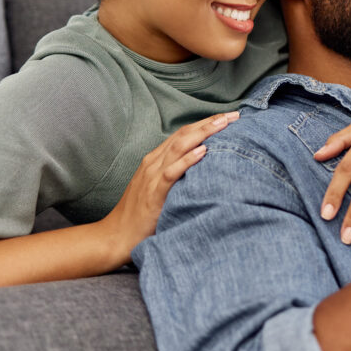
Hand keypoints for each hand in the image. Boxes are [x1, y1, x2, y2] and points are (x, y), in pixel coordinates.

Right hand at [99, 111, 238, 261]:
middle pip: (184, 135)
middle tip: (234, 115)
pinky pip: (172, 172)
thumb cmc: (140, 214)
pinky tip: (203, 152)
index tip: (228, 117)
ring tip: (224, 124)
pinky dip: (188, 160)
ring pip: (179, 147)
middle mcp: (153, 162)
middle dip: (210, 123)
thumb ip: (175, 174)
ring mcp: (152, 176)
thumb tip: (202, 168)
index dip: (206, 123)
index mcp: (155, 159)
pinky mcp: (154, 193)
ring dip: (203, 133)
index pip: (183, 133)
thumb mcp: (158, 187)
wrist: (117, 235)